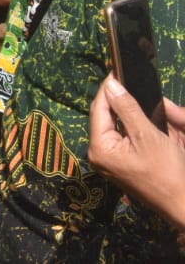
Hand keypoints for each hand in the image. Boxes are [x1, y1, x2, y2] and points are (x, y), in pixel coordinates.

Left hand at [89, 75, 184, 226]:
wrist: (182, 204)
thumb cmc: (167, 171)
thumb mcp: (147, 136)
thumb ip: (127, 108)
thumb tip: (111, 84)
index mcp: (99, 147)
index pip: (98, 109)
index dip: (107, 89)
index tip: (116, 71)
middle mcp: (98, 153)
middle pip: (105, 116)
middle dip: (121, 101)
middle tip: (131, 84)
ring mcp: (108, 160)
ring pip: (115, 125)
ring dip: (129, 112)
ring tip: (141, 99)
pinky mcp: (120, 163)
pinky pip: (123, 137)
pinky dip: (134, 126)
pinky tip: (145, 118)